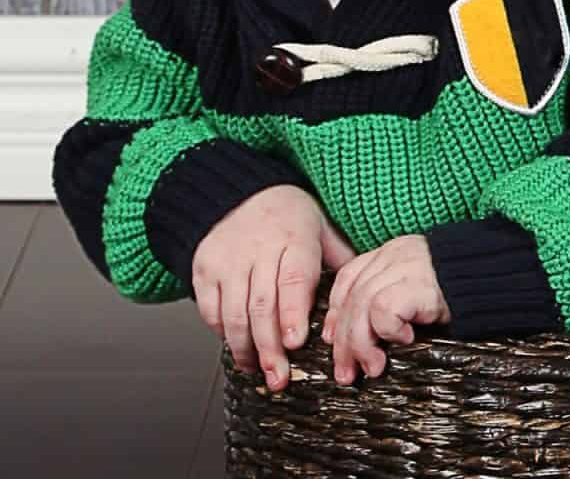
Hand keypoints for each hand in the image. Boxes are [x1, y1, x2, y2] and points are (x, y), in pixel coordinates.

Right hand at [192, 184, 354, 391]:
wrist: (240, 193)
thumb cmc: (289, 216)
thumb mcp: (321, 228)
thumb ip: (340, 260)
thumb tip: (365, 293)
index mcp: (294, 237)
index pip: (293, 278)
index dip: (293, 313)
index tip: (296, 342)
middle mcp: (258, 248)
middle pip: (263, 304)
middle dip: (270, 347)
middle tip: (279, 376)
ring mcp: (228, 259)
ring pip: (234, 312)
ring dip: (246, 348)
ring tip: (258, 371)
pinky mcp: (204, 268)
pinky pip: (210, 309)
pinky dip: (222, 332)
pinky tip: (237, 346)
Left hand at [323, 234, 450, 384]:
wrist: (500, 271)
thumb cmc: (463, 286)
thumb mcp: (421, 285)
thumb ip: (394, 294)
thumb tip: (362, 336)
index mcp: (392, 252)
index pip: (348, 278)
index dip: (335, 312)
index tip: (333, 340)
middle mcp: (394, 255)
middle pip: (351, 297)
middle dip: (343, 340)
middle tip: (346, 372)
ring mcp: (405, 266)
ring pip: (361, 306)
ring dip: (360, 344)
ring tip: (372, 367)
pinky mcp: (418, 284)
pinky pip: (384, 310)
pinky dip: (387, 330)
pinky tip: (405, 340)